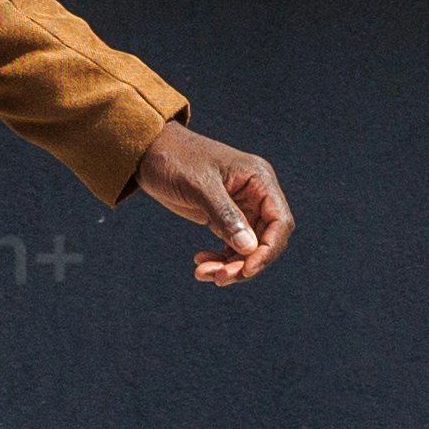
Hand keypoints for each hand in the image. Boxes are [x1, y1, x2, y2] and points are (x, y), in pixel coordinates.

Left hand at [135, 126, 296, 288]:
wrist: (148, 151)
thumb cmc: (175, 159)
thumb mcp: (200, 186)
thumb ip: (225, 215)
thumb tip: (249, 249)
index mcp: (259, 180)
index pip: (279, 221)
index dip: (268, 250)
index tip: (246, 270)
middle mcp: (255, 194)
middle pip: (265, 240)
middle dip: (244, 262)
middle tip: (219, 278)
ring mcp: (241, 206)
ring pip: (247, 248)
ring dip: (230, 265)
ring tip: (202, 273)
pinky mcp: (224, 216)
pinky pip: (231, 245)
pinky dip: (219, 259)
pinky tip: (199, 262)